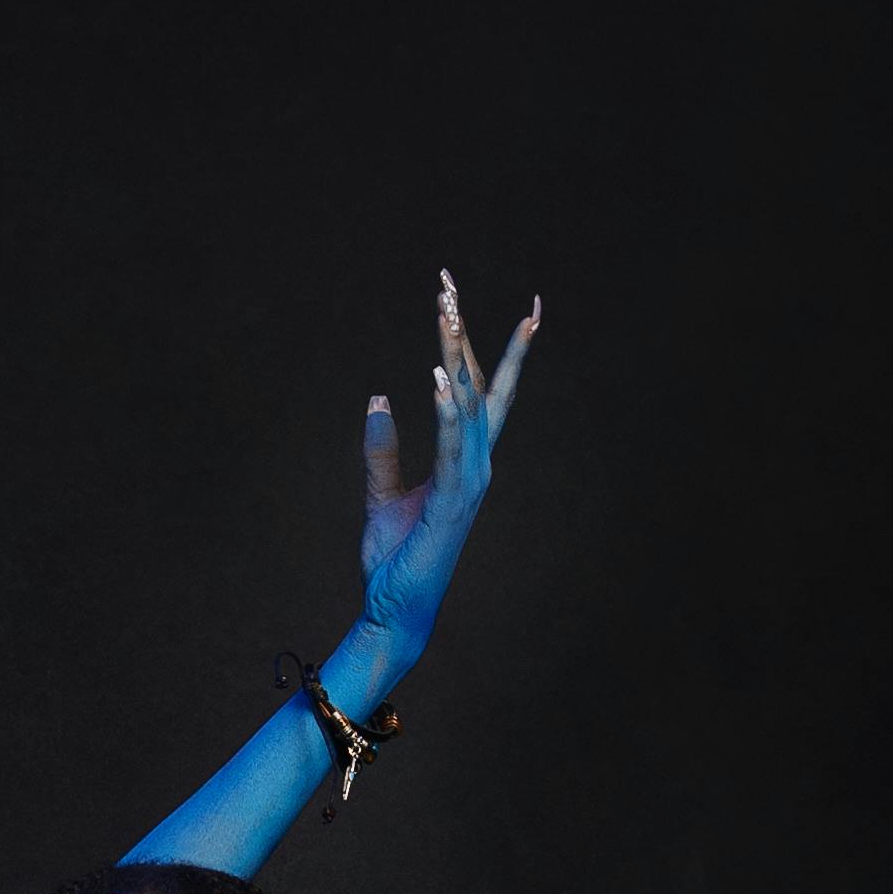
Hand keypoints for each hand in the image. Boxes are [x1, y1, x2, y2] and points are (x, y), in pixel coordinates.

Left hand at [352, 272, 539, 664]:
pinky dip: (447, 409)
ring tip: (444, 309)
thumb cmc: (396, 557)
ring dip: (455, 354)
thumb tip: (379, 399)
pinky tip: (440, 375)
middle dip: (463, 331)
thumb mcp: (381, 494)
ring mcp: (470, 481)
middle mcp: (478, 463)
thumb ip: (383, 449)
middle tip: (447, 284)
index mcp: (468, 460)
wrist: (395, 609)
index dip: (500, 347)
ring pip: (467, 403)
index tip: (512, 304)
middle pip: (477, 383)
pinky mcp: (452, 501)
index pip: (486, 392)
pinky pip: (450, 445)